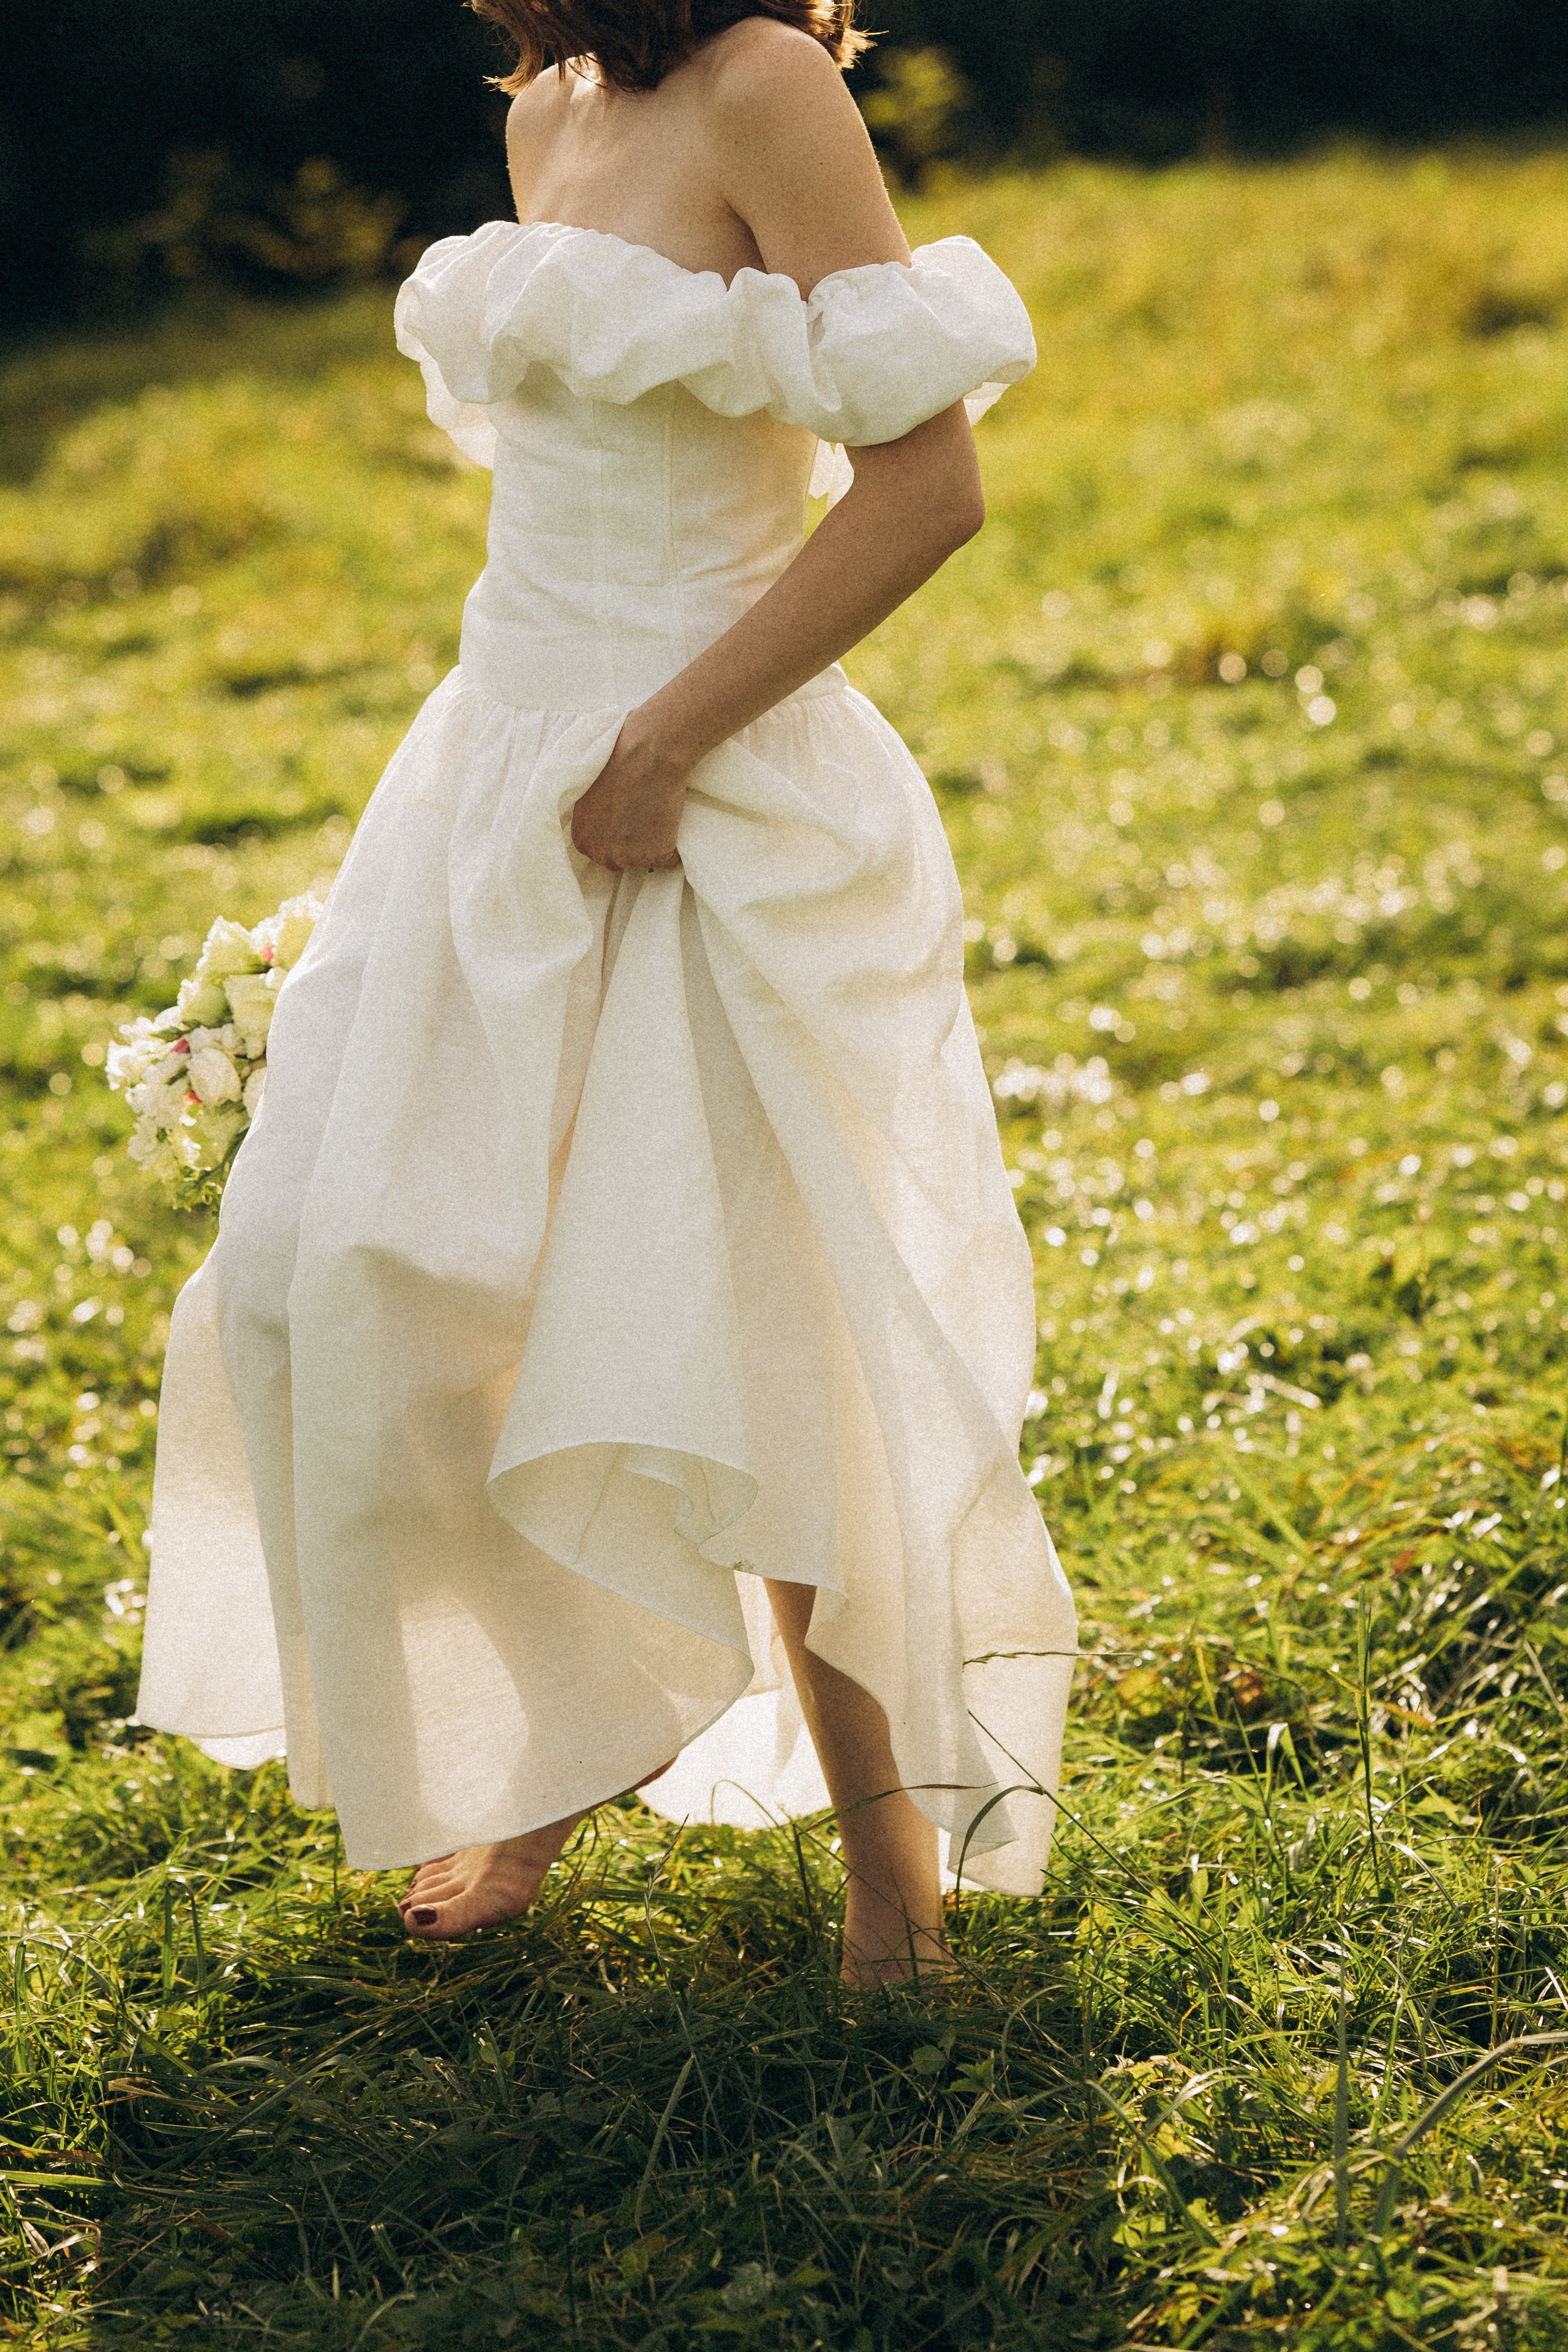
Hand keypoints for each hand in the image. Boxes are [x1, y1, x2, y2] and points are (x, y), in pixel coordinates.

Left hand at [571, 715, 688, 871]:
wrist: (647, 754)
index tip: (627, 821)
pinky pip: (670, 858)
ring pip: (645, 861)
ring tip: (656, 813)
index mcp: (583, 840)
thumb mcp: (587, 793)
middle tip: (643, 818)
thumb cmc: (616, 763)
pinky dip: (675, 843)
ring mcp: (630, 858)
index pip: (600, 851)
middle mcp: (602, 854)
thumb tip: (602, 826)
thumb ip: (591, 818)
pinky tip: (670, 817)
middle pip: (620, 860)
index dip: (616, 836)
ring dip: (654, 843)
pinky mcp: (655, 856)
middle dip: (632, 845)